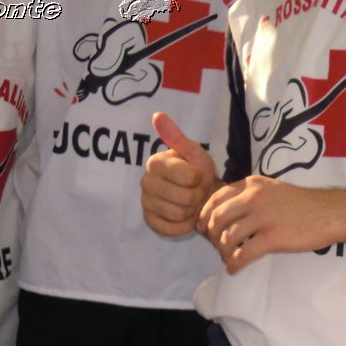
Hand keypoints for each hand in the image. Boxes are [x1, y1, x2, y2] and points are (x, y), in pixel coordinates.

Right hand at [141, 111, 217, 237]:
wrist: (200, 194)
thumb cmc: (198, 171)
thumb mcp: (194, 153)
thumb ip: (177, 138)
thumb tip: (157, 115)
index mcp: (155, 163)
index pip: (187, 177)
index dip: (199, 179)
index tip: (197, 175)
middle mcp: (145, 182)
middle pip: (184, 199)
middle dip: (196, 197)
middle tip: (195, 191)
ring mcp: (146, 202)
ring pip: (178, 214)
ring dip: (191, 211)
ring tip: (190, 202)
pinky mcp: (149, 221)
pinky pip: (171, 229)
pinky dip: (184, 225)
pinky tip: (185, 216)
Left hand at [198, 175, 345, 272]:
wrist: (331, 213)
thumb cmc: (304, 205)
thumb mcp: (273, 190)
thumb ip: (250, 196)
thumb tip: (225, 213)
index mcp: (252, 185)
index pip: (216, 198)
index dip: (205, 215)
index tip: (206, 228)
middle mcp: (253, 198)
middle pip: (217, 218)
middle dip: (212, 236)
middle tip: (218, 246)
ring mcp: (263, 218)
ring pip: (227, 238)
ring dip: (223, 252)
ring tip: (229, 258)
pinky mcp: (272, 238)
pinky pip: (243, 254)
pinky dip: (234, 264)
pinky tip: (235, 269)